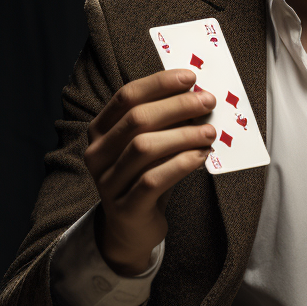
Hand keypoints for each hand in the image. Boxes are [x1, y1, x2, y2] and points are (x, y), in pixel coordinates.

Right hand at [83, 69, 215, 275]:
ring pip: (145, 148)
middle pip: (137, 119)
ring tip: (209, 132)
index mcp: (100, 131)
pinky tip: (201, 156)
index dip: (159, 83)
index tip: (190, 77)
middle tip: (208, 102)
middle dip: (177, 106)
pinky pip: (154, 180)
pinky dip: (181, 164)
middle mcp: (97, 154)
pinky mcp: (125, 207)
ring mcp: (107, 182)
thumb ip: (163, 123)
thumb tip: (198, 96)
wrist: (130, 228)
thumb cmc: (144, 177)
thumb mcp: (148, 146)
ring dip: (183, 135)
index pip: (127, 96)